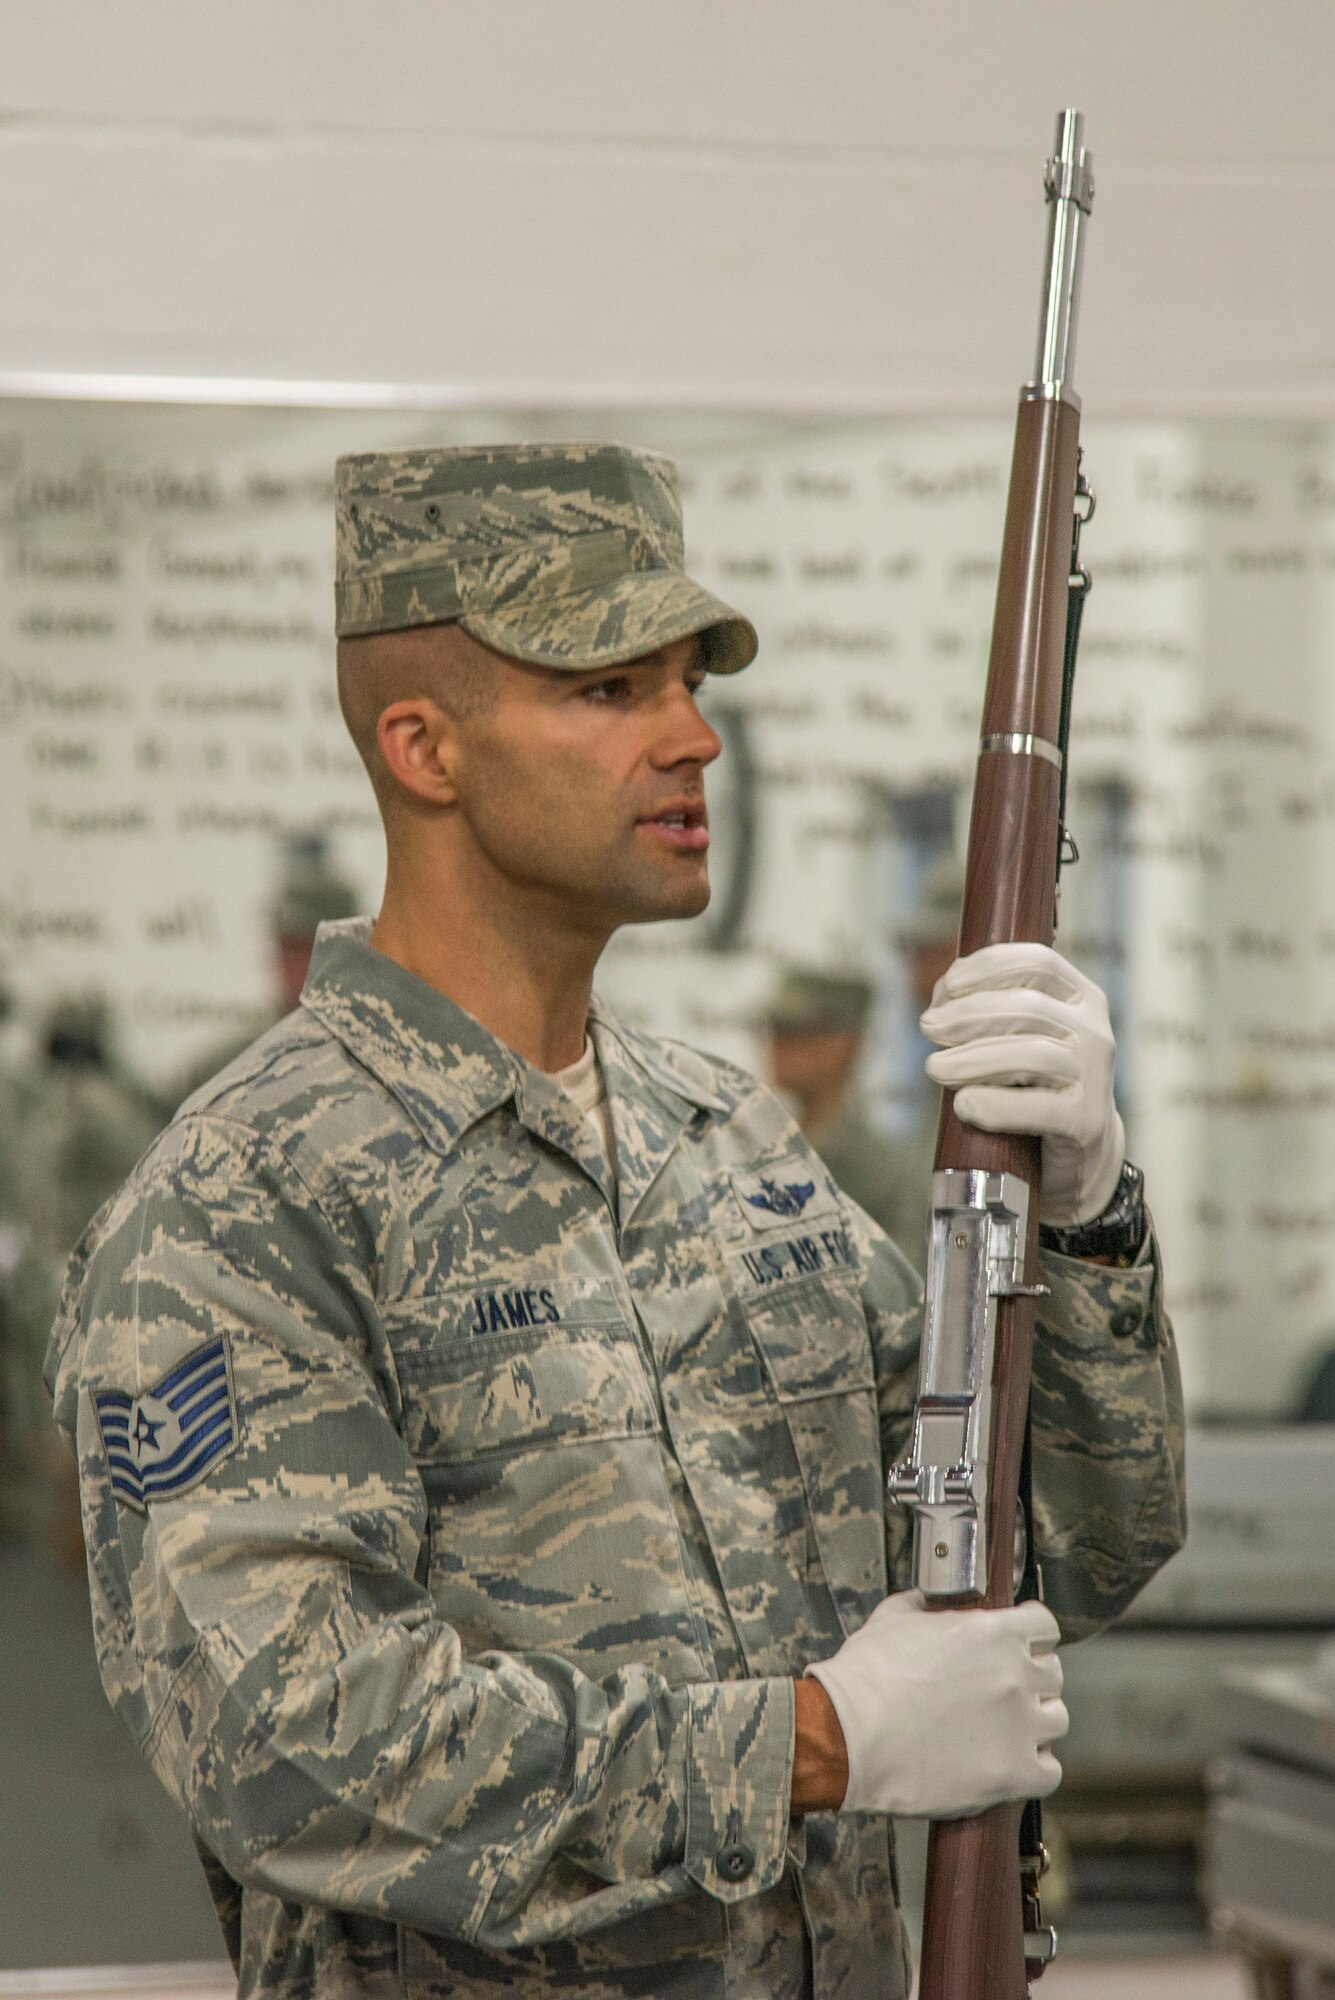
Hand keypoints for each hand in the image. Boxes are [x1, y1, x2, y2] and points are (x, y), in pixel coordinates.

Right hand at [804, 1590, 1066, 1817]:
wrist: (848, 1735)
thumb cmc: (866, 1678)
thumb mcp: (892, 1619)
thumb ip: (922, 1606)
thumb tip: (926, 1603)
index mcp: (993, 1631)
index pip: (1045, 1626)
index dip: (1032, 1636)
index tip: (1021, 1646)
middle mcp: (1016, 1675)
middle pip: (1052, 1674)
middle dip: (1030, 1680)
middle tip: (1002, 1693)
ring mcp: (1019, 1726)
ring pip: (1055, 1721)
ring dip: (1034, 1724)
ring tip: (1003, 1732)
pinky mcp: (1013, 1774)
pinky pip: (1049, 1771)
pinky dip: (1033, 1769)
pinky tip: (1008, 1765)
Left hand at [919, 941, 1124, 1225]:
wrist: (1080, 1154)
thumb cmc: (1037, 1086)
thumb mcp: (1019, 1037)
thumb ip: (989, 1011)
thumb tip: (942, 997)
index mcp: (1081, 999)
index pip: (1039, 962)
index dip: (989, 966)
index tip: (948, 985)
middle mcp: (1094, 1031)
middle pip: (1027, 1007)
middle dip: (968, 1014)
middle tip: (928, 1027)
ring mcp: (1094, 1077)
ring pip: (1030, 1054)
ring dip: (972, 1058)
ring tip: (935, 1067)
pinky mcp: (1085, 1122)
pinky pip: (1037, 1108)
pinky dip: (994, 1105)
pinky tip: (963, 1105)